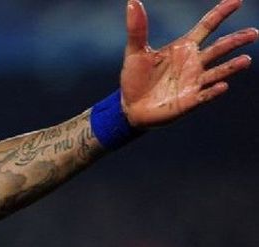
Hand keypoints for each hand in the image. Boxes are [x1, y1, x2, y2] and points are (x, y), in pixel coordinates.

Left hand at [120, 0, 257, 127]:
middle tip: (254, 33)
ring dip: (231, 66)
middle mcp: (193, 63)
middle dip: (236, 40)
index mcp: (183, 47)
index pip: (207, 26)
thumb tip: (132, 2)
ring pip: (218, 71)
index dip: (221, 13)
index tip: (237, 1)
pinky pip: (205, 95)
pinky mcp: (189, 101)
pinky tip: (222, 86)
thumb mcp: (134, 52)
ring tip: (246, 60)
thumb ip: (137, 29)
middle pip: (219, 48)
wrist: (129, 108)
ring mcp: (193, 82)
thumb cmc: (134, 79)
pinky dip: (213, 91)